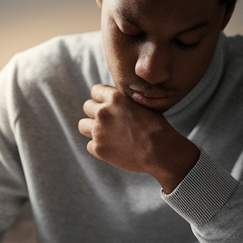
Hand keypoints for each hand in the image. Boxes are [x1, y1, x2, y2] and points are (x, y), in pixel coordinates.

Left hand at [78, 84, 199, 191]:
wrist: (160, 151)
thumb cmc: (156, 127)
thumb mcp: (142, 104)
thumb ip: (124, 100)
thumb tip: (114, 99)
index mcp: (114, 98)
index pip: (95, 91)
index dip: (102, 98)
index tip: (108, 106)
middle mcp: (103, 112)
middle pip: (87, 107)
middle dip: (96, 113)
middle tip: (109, 122)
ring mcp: (98, 131)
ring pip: (83, 126)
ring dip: (92, 129)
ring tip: (107, 134)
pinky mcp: (98, 149)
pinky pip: (90, 145)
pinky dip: (99, 147)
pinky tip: (113, 148)